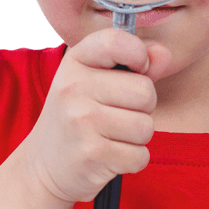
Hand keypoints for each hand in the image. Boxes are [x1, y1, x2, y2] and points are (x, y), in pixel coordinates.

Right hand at [21, 28, 171, 203]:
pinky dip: (133, 160)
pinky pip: (140, 156)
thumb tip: (163, 54)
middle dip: (143, 108)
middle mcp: (74, 88)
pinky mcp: (91, 155)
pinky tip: (111, 156)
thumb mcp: (98, 82)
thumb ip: (135, 66)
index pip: (116, 42)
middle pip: (145, 92)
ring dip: (138, 137)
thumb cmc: (80, 117)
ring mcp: (80, 122)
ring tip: (113, 136)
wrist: (44, 166)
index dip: (138, 55)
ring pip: (146, 127)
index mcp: (76, 62)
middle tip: (119, 114)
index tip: (136, 69)